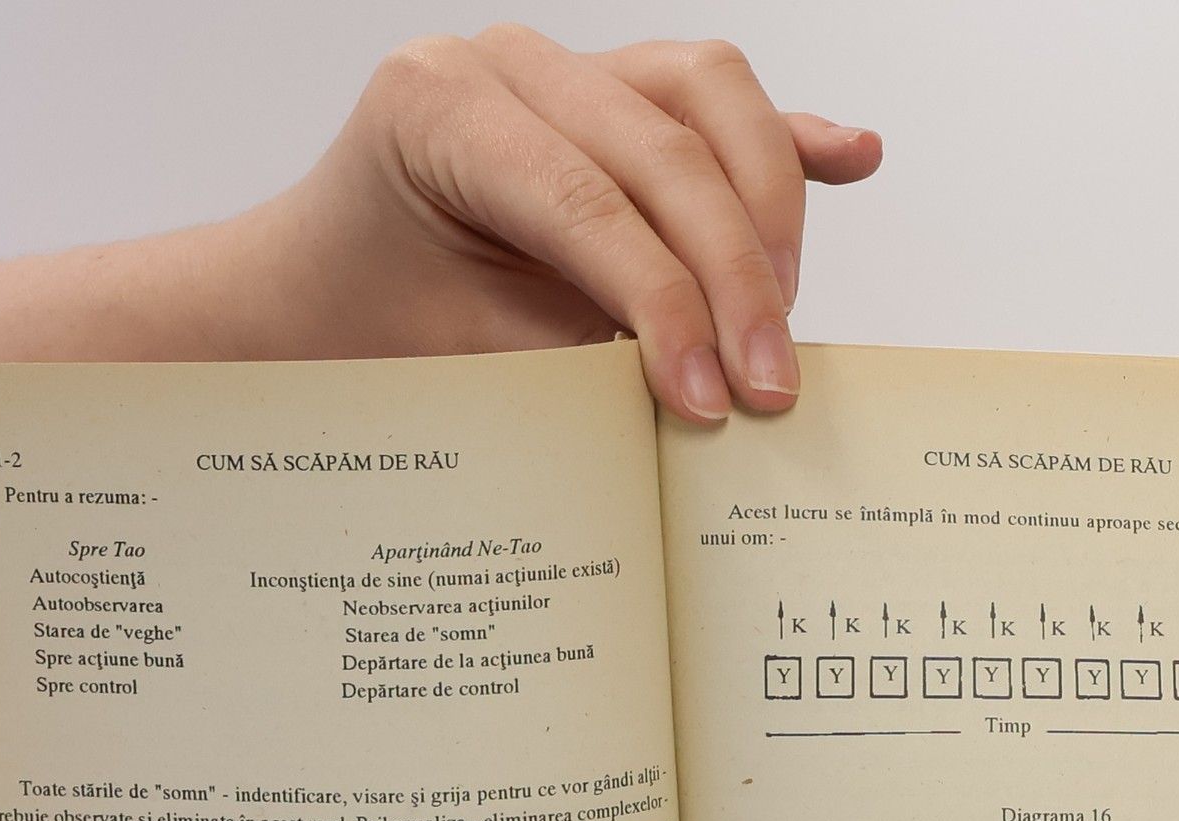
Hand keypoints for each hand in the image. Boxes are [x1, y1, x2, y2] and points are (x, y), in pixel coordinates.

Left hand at [244, 27, 881, 421]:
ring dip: (768, 212)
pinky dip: (788, 142)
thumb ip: (572, 358)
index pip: (583, 201)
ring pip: (710, 98)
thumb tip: (702, 392)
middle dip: (733, 273)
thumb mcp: (456, 361)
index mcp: (434, 107)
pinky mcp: (616, 94)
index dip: (663, 303)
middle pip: (663, 145)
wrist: (325, 299)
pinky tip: (853, 158)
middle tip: (768, 384)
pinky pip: (715, 106)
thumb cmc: (376, 331)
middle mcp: (504, 64)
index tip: (710, 398)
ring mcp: (565, 67)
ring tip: (782, 319)